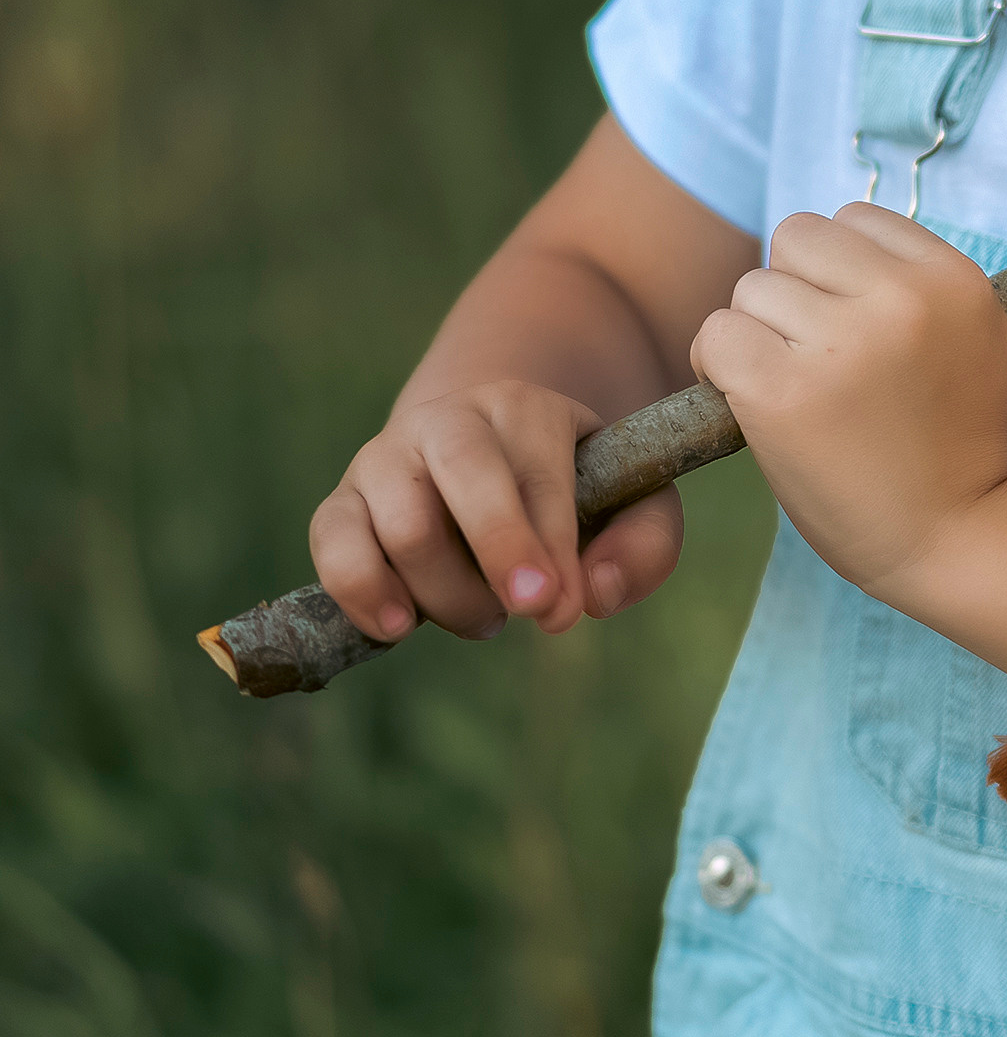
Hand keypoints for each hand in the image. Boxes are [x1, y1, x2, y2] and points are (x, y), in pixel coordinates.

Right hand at [311, 379, 683, 641]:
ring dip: (447, 593)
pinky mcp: (342, 502)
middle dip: (498, 548)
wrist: (483, 456)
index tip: (563, 610)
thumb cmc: (568, 493)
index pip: (538, 473)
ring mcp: (386, 457)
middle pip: (464, 472)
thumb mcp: (631, 503)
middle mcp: (448, 421)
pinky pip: (333, 541)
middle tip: (521, 615)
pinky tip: (399, 627)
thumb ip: (644, 546)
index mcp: (525, 409)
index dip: (550, 549)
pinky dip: (362, 591)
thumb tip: (596, 595)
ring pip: (403, 524)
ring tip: (483, 621)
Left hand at [691, 208, 1006, 603]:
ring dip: (755, 332)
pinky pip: (715, 335)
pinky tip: (745, 398)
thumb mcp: (972, 337)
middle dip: (792, 290)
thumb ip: (917, 281)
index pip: (855, 218)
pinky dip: (716, 366)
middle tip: (811, 354)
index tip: (847, 324)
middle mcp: (902, 301)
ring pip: (750, 287)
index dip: (837, 270)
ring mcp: (840, 346)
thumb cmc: (952, 441)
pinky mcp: (782, 393)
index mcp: (952, 279)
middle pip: (796, 239)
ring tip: (789, 386)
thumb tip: (836, 239)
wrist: (953, 535)